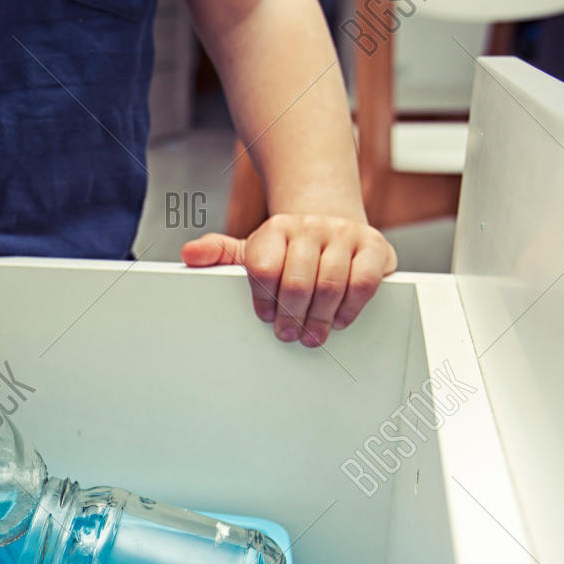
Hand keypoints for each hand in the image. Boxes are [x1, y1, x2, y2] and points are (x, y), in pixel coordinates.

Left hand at [181, 215, 397, 346]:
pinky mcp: (374, 246)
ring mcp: (344, 234)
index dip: (263, 299)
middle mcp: (310, 227)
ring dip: (319, 318)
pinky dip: (350, 308)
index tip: (265, 317)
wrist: (329, 227)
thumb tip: (189, 255)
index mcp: (275, 229)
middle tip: (287, 335)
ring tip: (311, 336)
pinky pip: (364, 282)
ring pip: (331, 285)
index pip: (264, 267)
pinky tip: (338, 321)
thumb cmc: (286, 249)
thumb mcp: (249, 251)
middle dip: (291, 316)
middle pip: (298, 282)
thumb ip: (218, 255)